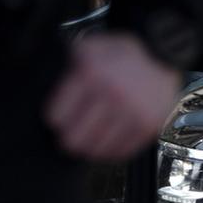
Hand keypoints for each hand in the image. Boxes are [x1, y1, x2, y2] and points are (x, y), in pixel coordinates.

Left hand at [44, 31, 180, 160]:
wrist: (160, 53)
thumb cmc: (119, 55)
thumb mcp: (88, 48)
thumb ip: (65, 67)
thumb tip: (41, 87)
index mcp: (92, 73)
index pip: (56, 117)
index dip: (55, 117)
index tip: (60, 115)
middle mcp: (114, 94)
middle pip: (73, 139)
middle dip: (69, 136)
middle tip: (72, 130)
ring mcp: (133, 112)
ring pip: (95, 150)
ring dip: (90, 144)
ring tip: (91, 133)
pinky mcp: (149, 126)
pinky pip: (119, 154)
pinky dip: (111, 149)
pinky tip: (108, 137)